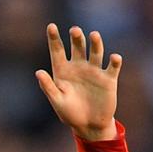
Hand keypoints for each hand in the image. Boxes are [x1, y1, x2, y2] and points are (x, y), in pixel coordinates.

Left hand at [35, 23, 121, 140]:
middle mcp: (78, 67)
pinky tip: (114, 58)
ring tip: (94, 35)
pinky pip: (112, 67)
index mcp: (63, 71)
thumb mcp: (57, 101)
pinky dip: (114, 61)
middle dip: (77, 38)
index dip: (54, 38)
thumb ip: (48, 87)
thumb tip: (38, 72)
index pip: (58, 51)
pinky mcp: (108, 79)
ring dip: (95, 43)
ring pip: (95, 52)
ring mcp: (94, 71)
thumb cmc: (70, 113)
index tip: (51, 26)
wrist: (89, 125)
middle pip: (77, 47)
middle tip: (74, 30)